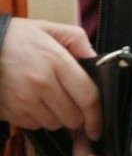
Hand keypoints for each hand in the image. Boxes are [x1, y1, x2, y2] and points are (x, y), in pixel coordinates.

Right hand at [0, 18, 101, 137]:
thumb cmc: (15, 37)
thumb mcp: (49, 28)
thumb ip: (78, 41)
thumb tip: (96, 60)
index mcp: (56, 61)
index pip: (87, 97)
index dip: (97, 116)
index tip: (98, 125)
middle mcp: (41, 84)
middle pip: (72, 118)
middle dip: (77, 116)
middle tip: (72, 106)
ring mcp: (24, 100)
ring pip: (54, 125)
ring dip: (57, 118)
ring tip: (49, 100)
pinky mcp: (10, 111)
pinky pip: (33, 126)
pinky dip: (37, 119)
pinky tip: (32, 102)